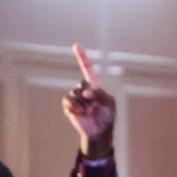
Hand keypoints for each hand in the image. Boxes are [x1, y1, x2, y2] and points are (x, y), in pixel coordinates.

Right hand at [61, 43, 115, 159]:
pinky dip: (74, 106)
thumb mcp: (109, 102)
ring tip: (88, 111)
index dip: (81, 56)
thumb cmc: (106, 116)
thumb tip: (85, 92)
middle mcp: (83, 88)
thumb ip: (99, 94)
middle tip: (94, 106)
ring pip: (74, 92)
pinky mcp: (69, 106)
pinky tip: (80, 113)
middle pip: (82, 83)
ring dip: (82, 103)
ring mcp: (75, 97)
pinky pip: (67, 101)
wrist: (98, 131)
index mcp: (94, 84)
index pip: (87, 67)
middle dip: (89, 94)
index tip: (75, 45)